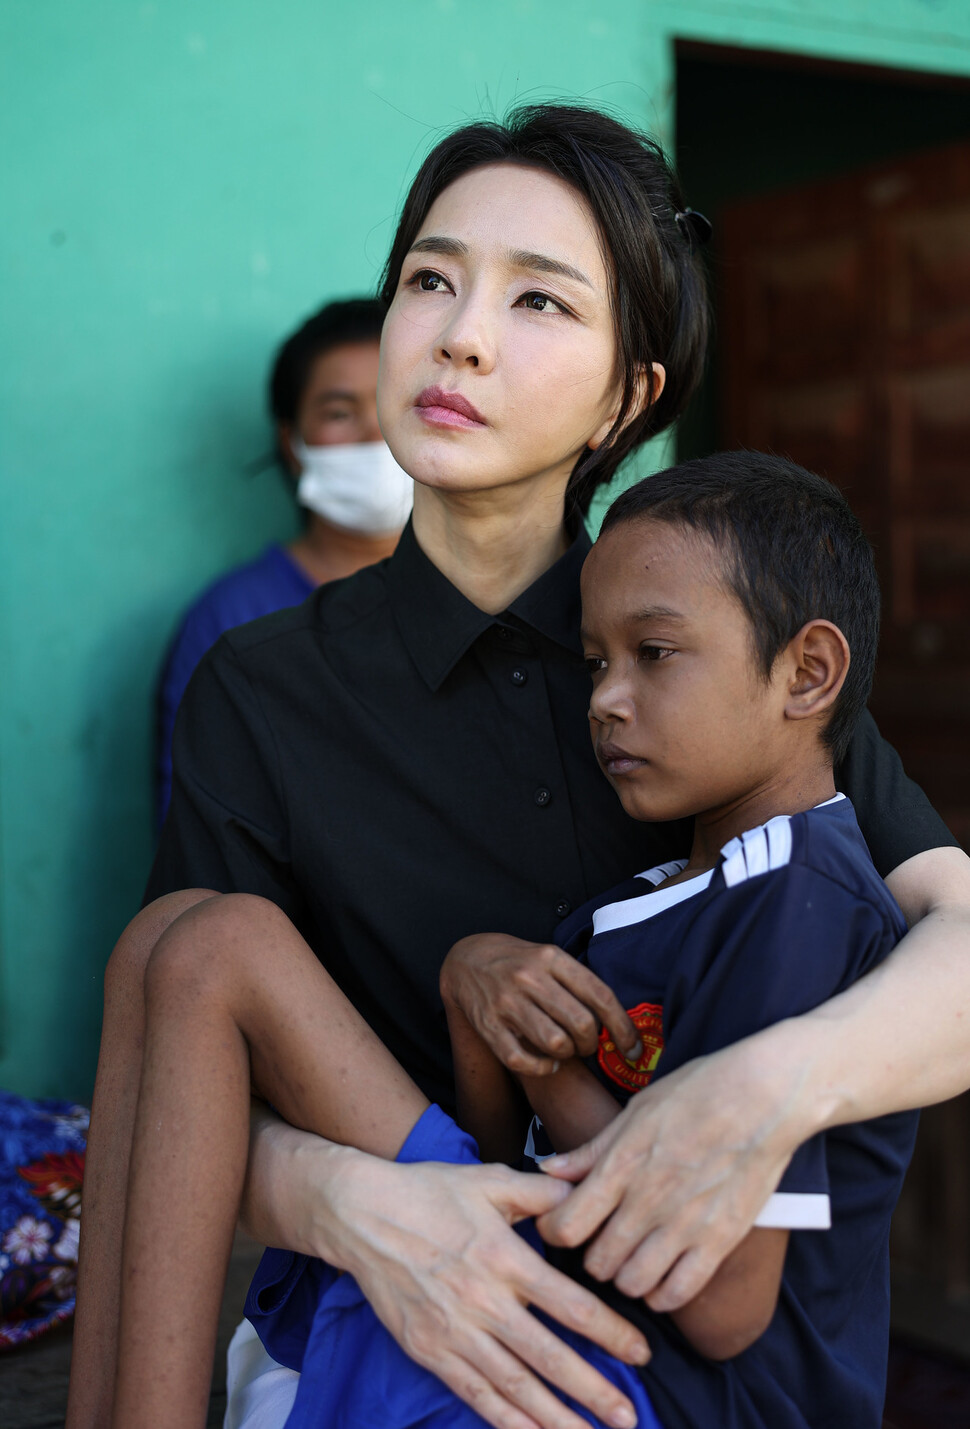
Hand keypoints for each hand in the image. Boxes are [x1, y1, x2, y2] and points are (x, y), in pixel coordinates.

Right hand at [316, 1150, 649, 1428]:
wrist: (362, 1215)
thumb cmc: (429, 1192)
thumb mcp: (489, 1180)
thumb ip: (542, 1192)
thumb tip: (586, 1194)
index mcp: (504, 1258)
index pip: (569, 1305)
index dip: (610, 1333)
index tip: (641, 1353)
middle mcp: (483, 1301)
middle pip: (548, 1357)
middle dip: (593, 1390)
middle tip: (629, 1417)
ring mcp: (454, 1332)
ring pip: (514, 1385)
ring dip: (556, 1416)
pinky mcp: (430, 1351)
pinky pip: (475, 1394)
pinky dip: (506, 1420)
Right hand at [441, 934, 640, 1075]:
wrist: (466, 960)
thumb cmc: (519, 962)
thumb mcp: (549, 957)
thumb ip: (578, 983)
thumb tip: (618, 1023)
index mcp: (552, 958)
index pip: (600, 995)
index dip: (623, 1028)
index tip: (634, 1049)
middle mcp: (530, 977)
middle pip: (581, 1023)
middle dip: (592, 1044)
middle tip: (588, 1046)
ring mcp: (507, 1002)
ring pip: (555, 1043)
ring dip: (568, 1055)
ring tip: (566, 1050)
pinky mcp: (488, 1025)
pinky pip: (523, 1059)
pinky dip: (542, 1068)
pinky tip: (547, 1063)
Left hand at [537, 1030, 804, 1308]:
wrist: (763, 1098)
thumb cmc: (698, 1093)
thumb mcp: (637, 1111)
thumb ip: (593, 1149)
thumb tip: (550, 1169)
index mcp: (622, 1165)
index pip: (566, 1225)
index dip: (554, 1230)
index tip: (562, 1224)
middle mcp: (648, 1201)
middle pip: (596, 1261)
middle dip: (591, 1255)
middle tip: (602, 1240)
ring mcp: (684, 1225)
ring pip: (632, 1283)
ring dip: (625, 1276)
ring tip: (632, 1257)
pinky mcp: (719, 1241)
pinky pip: (677, 1293)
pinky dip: (662, 1294)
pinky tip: (662, 1274)